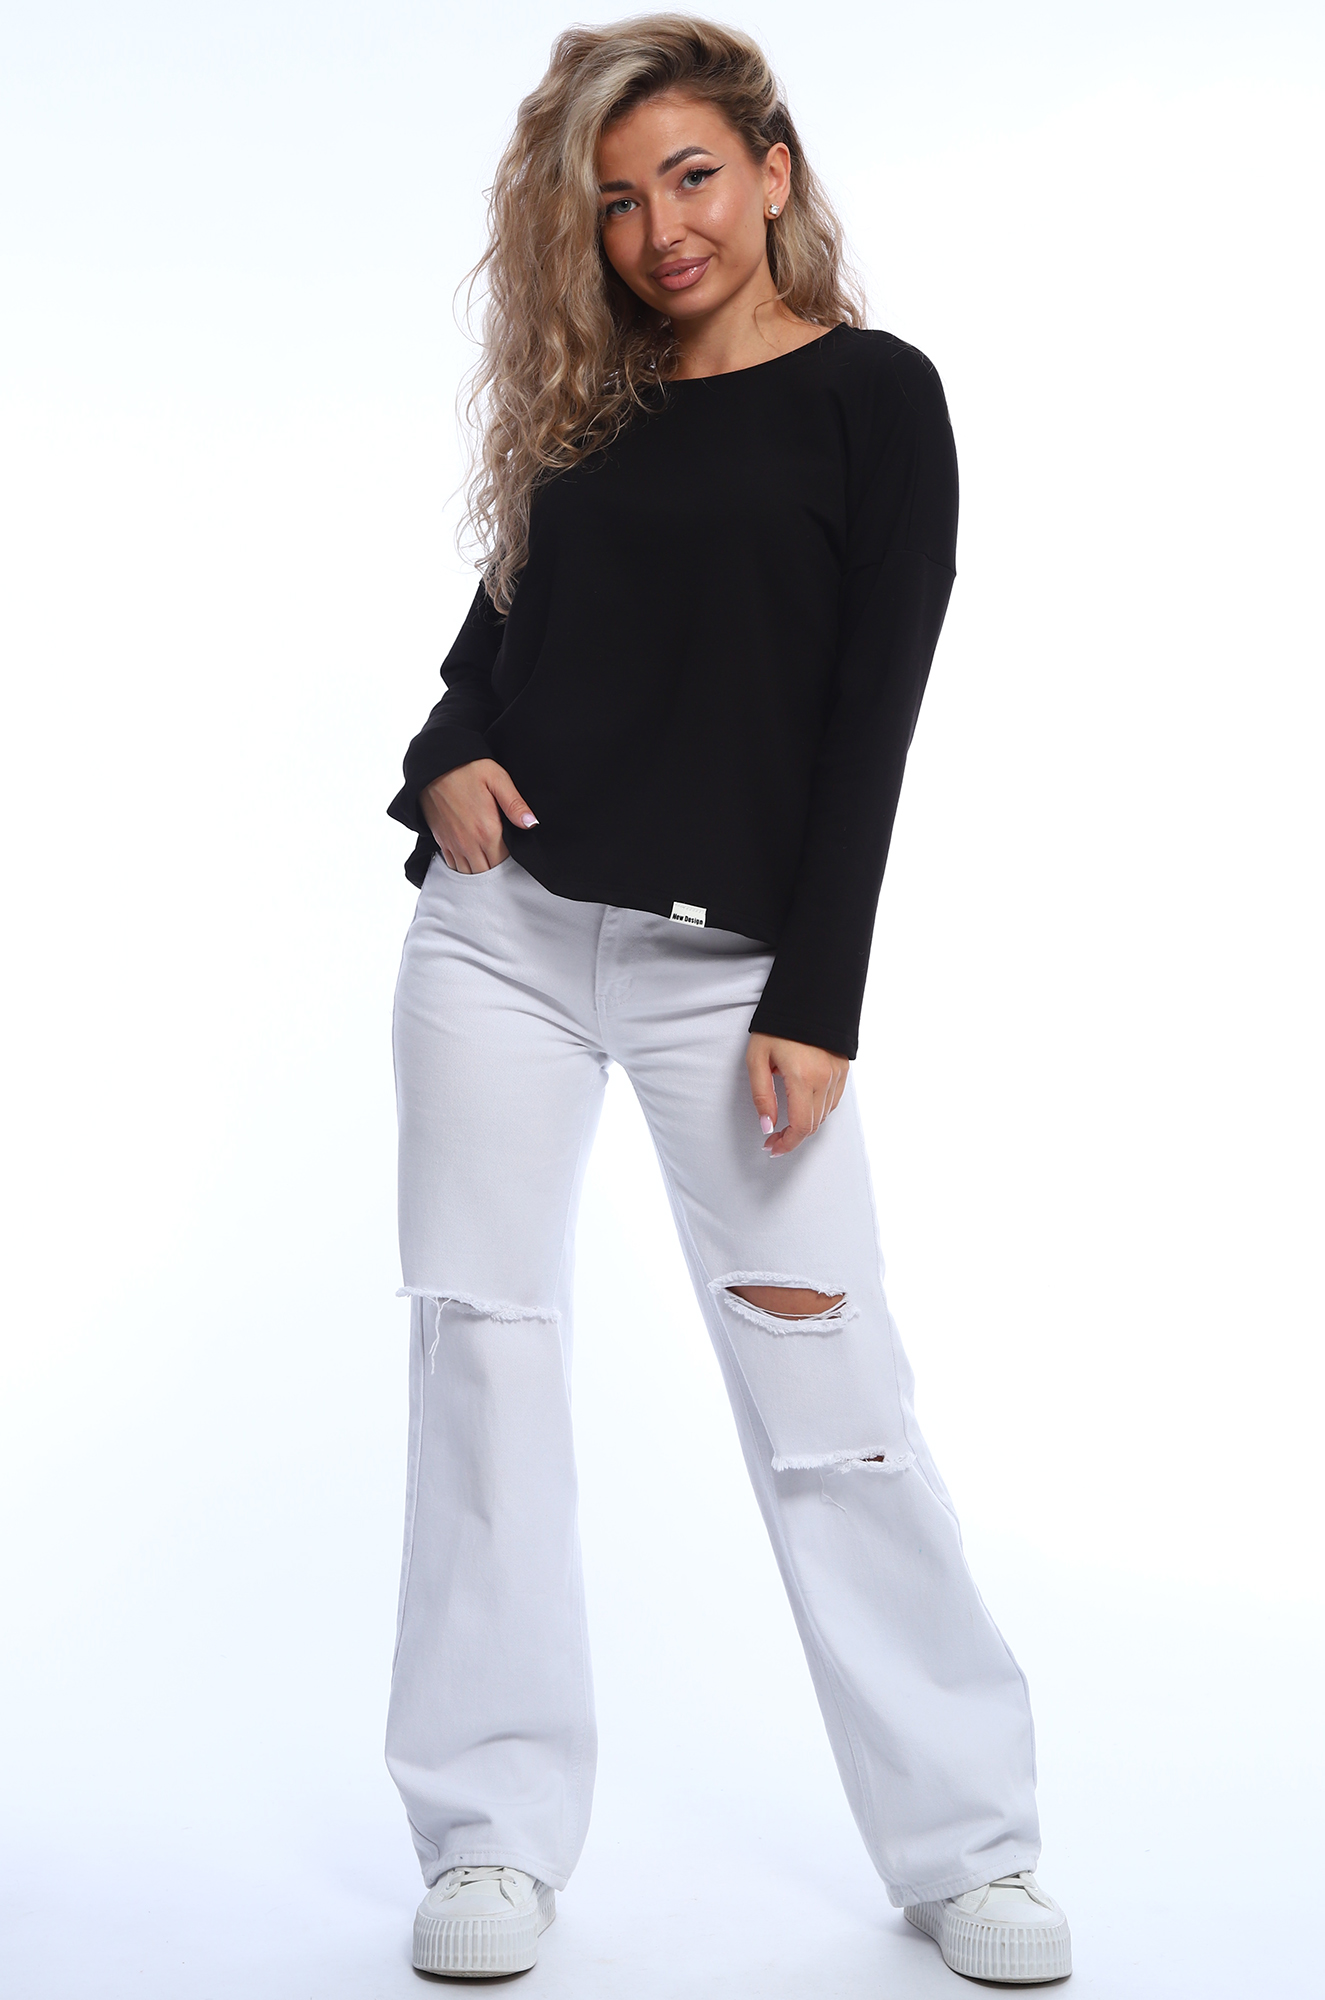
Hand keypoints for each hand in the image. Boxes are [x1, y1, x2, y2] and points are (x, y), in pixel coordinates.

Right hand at [421, 759, 537, 872]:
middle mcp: (469, 843)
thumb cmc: (467, 769)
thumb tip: (532, 823)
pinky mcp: (441, 840)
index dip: (511, 860)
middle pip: (487, 872)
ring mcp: (453, 844)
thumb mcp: (498, 779)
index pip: (503, 862)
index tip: (513, 850)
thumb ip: (515, 805)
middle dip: (496, 868)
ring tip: (487, 859)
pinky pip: (453, 865)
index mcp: (487, 831)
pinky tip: (471, 856)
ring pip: (469, 873)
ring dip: (480, 869)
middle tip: (502, 855)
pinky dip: (463, 866)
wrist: (434, 766)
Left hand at [746, 1033, 849, 1156]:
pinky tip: (804, 1108)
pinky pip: (833, 1100)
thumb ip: (762, 1096)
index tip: (773, 1147)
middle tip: (774, 1138)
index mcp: (803, 1077)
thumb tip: (766, 1125)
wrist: (806, 998)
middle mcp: (825, 1078)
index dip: (787, 1143)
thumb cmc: (777, 1026)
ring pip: (824, 1115)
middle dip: (793, 1137)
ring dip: (806, 1125)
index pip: (801, 1126)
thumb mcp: (757, 1059)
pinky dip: (819, 1111)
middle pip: (813, 1124)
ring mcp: (837, 1073)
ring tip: (786, 1124)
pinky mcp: (843, 1068)